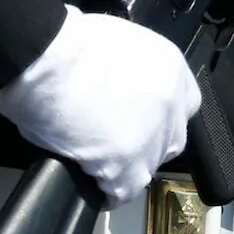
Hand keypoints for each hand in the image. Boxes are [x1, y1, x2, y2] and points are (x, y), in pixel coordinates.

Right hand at [0, 7, 200, 204]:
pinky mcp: (125, 164)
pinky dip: (108, 191)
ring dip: (126, 167)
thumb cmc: (72, 43)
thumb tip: (118, 82)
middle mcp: (170, 105)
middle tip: (118, 139)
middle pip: (169, 139)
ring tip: (101, 164)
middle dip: (147, 142)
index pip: (184, 104)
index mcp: (171, 69)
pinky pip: (122, 190)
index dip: (161, 116)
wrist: (49, 59)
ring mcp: (151, 138)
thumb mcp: (118, 41)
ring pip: (148, 166)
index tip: (142, 119)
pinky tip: (95, 187)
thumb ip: (130, 69)